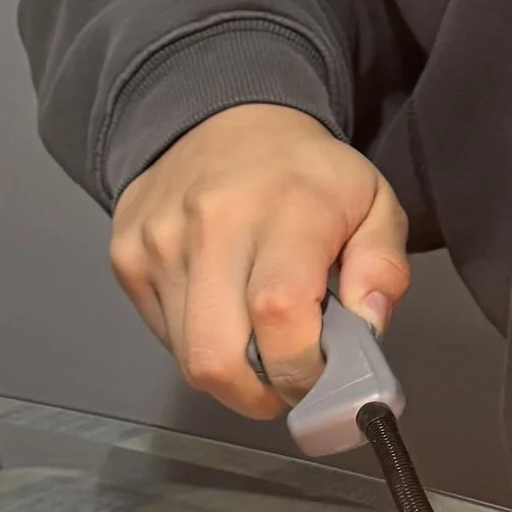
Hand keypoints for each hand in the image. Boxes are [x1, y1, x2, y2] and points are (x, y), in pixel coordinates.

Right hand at [107, 104, 407, 417]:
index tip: (323, 375)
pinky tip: (225, 312)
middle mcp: (212, 226)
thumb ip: (384, 268)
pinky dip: (200, 344)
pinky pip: (165, 337)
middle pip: (218, 358)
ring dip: (232, 372)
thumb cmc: (305, 172)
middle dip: (262, 394)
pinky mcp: (126, 258)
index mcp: (285, 212)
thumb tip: (366, 327)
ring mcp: (159, 243)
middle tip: (289, 378)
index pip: (280, 316)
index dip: (302, 370)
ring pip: (189, 359)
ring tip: (261, 340)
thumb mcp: (374, 204)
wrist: (223, 116)